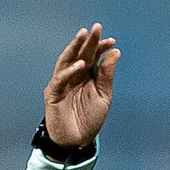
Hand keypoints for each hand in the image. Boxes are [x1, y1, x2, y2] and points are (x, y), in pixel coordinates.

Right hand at [44, 24, 119, 148]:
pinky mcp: (53, 93)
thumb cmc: (89, 119)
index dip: (101, 48)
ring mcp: (61, 83)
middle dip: (88, 41)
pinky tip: (80, 64)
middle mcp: (72, 76)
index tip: (112, 40)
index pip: (93, 57)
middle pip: (80, 55)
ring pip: (67, 61)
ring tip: (83, 36)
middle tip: (96, 28)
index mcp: (85, 76)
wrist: (76, 141)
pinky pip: (60, 79)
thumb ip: (106, 76)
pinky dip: (69, 71)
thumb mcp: (103, 97)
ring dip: (74, 48)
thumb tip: (115, 53)